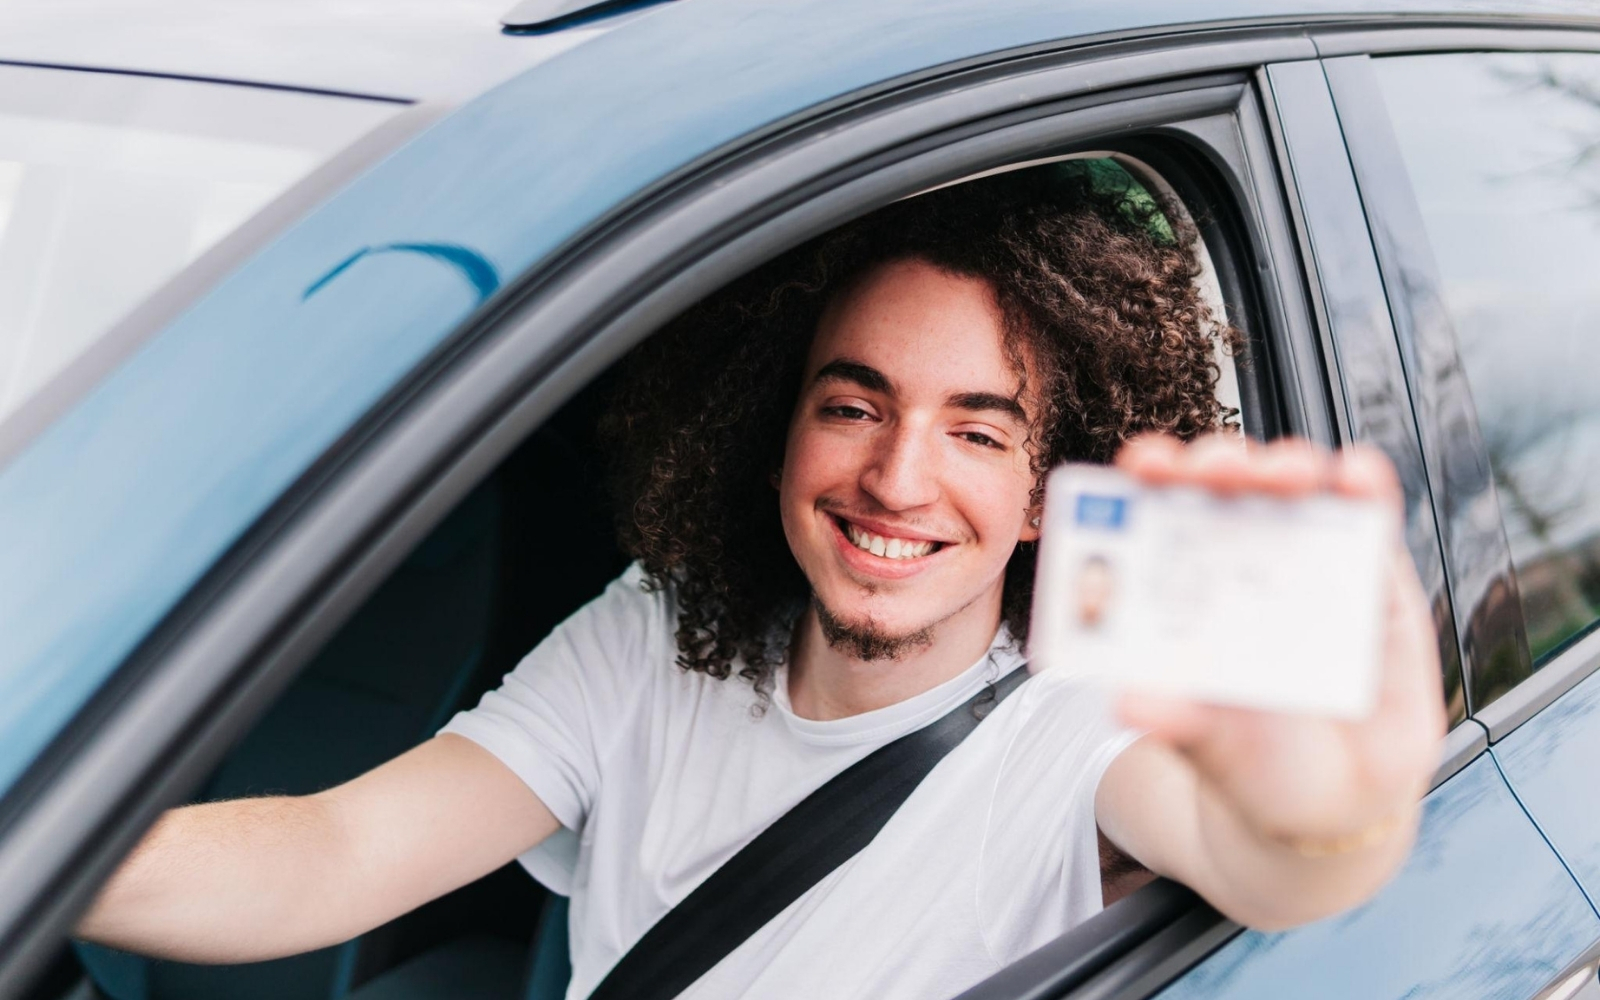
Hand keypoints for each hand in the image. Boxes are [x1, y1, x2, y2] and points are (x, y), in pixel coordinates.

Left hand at [1111, 433, 1446, 850]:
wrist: (1336, 804)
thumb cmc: (1253, 763)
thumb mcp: (1210, 744)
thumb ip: (1175, 719)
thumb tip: (1128, 704)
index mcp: (1182, 589)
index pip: (1155, 512)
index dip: (1148, 478)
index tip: (1142, 464)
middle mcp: (1239, 563)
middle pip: (1225, 489)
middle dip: (1219, 465)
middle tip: (1217, 470)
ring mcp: (1308, 561)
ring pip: (1295, 490)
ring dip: (1288, 466)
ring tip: (1284, 474)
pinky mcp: (1373, 574)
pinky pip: (1368, 517)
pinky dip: (1364, 485)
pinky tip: (1355, 474)